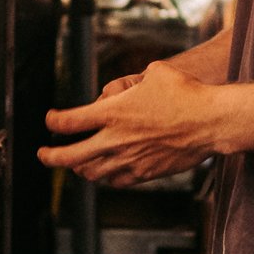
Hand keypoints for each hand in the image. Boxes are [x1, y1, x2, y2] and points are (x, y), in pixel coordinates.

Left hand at [39, 63, 221, 187]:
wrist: (211, 121)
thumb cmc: (186, 92)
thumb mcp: (154, 72)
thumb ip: (132, 82)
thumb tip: (123, 89)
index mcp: (113, 112)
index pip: (69, 122)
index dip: (53, 121)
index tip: (50, 121)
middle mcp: (116, 139)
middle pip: (70, 155)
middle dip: (51, 156)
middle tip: (43, 154)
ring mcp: (130, 160)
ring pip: (91, 172)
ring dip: (78, 168)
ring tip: (73, 164)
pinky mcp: (145, 173)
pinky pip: (116, 181)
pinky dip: (105, 177)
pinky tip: (104, 172)